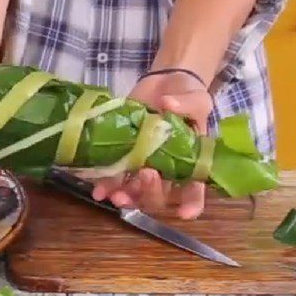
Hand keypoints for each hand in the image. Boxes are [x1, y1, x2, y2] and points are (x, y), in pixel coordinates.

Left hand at [92, 71, 212, 218]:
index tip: (184, 213)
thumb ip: (187, 105)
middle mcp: (166, 170)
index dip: (191, 204)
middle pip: (160, 196)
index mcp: (189, 162)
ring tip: (116, 197)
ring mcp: (144, 165)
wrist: (164, 83)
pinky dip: (106, 186)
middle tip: (146, 174)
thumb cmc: (188, 96)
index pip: (194, 190)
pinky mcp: (124, 155)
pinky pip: (115, 177)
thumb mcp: (196, 99)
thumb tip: (168, 105)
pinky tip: (98, 191)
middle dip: (151, 192)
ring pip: (135, 192)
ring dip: (126, 198)